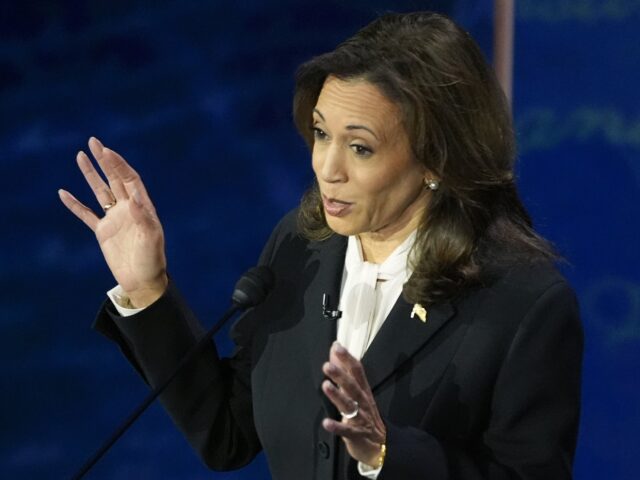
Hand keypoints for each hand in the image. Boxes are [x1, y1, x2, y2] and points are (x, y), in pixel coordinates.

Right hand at [59, 137, 167, 306]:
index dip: (118, 165)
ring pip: (100, 192)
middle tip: (93, 141)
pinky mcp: (103, 232)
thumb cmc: (152, 261)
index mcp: (143, 207)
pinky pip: (86, 215)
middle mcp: (129, 209)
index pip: (129, 179)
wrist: (143, 281)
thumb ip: (143, 219)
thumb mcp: (152, 239)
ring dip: (91, 175)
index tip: (106, 152)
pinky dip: (75, 204)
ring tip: (80, 155)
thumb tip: (133, 200)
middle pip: (114, 179)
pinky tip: (63, 192)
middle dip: (105, 161)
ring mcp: (115, 219)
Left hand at [321, 341, 385, 466]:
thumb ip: (344, 371)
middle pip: (352, 386)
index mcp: (363, 390)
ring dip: (337, 396)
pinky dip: (337, 427)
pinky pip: (346, 431)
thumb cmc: (365, 414)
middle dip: (340, 375)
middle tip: (327, 366)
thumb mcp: (357, 392)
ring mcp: (360, 418)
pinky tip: (326, 423)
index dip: (347, 359)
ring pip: (349, 406)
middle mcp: (362, 402)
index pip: (357, 371)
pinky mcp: (355, 435)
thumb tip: (335, 350)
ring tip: (326, 386)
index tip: (337, 347)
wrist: (380, 445)